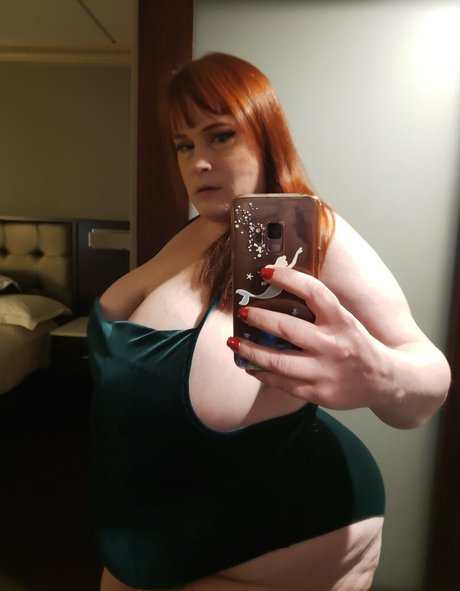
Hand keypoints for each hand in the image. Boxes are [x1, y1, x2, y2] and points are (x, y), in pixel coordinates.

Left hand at [227, 267, 392, 410]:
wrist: (387, 381)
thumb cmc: (359, 344)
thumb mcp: (347, 321)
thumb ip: (321, 310)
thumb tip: (281, 292)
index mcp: (342, 321)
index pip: (314, 293)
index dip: (289, 279)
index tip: (266, 272)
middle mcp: (333, 345)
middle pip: (288, 328)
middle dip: (259, 318)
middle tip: (242, 311)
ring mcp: (325, 372)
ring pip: (279, 361)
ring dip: (251, 351)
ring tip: (234, 343)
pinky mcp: (319, 393)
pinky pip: (283, 384)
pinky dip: (262, 373)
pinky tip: (250, 365)